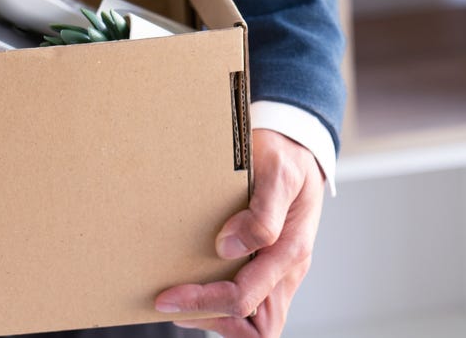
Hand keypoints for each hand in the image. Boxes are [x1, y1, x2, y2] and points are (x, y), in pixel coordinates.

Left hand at [154, 130, 324, 336]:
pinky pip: (250, 298)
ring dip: (218, 315)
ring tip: (181, 301)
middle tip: (174, 305)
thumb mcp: (278, 171)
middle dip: (214, 319)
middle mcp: (286, 266)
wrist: (296, 145)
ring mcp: (278, 267)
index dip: (205, 303)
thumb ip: (262, 212)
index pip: (247, 297)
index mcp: (290, 249)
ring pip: (255, 319)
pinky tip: (196, 286)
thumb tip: (230, 246)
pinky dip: (221, 302)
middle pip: (259, 326)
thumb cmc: (287, 155)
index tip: (169, 297)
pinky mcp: (267, 263)